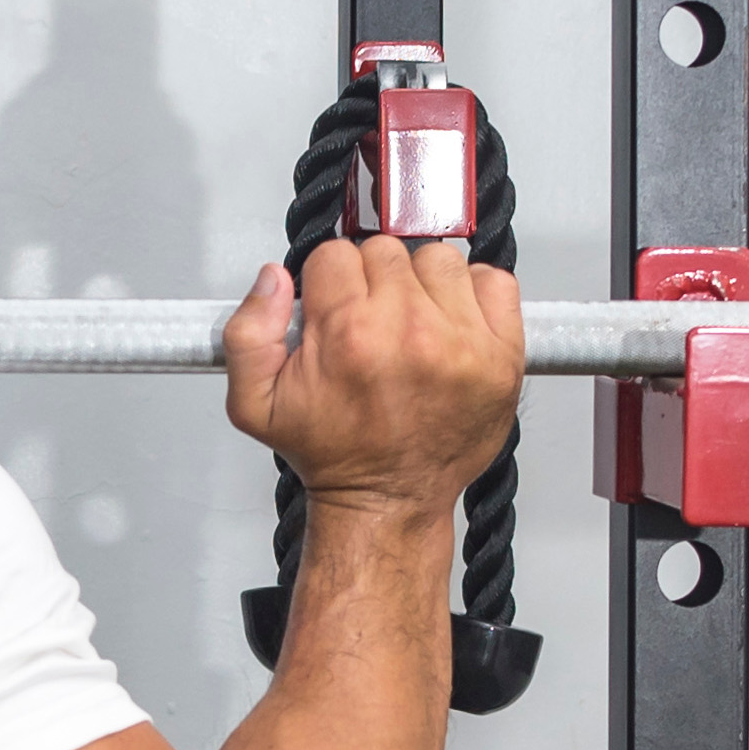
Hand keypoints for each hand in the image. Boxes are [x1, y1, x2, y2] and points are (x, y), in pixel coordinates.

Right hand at [219, 238, 523, 514]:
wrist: (388, 498)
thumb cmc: (332, 452)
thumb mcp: (253, 405)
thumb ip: (246, 333)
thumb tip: (275, 277)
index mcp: (348, 334)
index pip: (336, 255)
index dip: (329, 282)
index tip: (334, 310)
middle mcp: (408, 329)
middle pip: (387, 251)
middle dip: (373, 281)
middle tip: (371, 322)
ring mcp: (462, 339)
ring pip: (438, 259)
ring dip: (422, 283)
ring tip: (411, 323)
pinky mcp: (501, 352)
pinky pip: (494, 281)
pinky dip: (475, 293)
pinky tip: (452, 323)